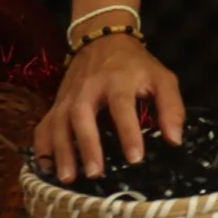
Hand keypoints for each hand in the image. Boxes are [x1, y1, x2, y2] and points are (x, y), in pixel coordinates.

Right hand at [32, 34, 184, 180]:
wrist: (103, 39)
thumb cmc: (136, 65)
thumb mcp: (162, 78)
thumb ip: (171, 108)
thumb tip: (175, 141)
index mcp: (118, 80)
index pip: (122, 106)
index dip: (128, 132)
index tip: (135, 159)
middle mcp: (89, 88)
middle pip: (82, 115)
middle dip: (87, 145)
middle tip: (94, 174)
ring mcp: (68, 96)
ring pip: (59, 123)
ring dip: (62, 151)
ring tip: (68, 179)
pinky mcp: (56, 104)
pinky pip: (44, 126)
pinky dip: (42, 148)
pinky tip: (46, 169)